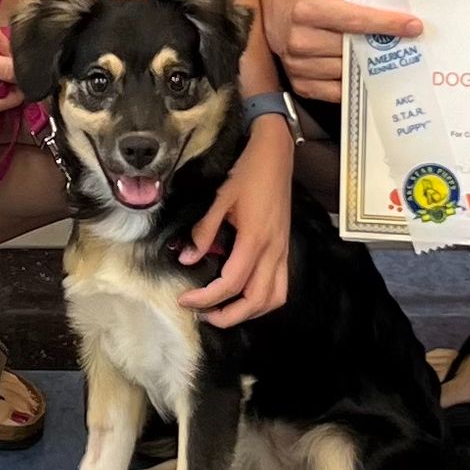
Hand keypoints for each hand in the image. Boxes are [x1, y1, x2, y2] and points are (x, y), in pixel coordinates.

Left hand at [176, 115, 293, 325]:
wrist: (275, 154)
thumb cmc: (248, 171)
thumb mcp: (219, 198)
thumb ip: (203, 231)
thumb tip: (186, 258)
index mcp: (255, 239)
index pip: (230, 284)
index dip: (205, 298)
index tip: (184, 300)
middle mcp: (273, 250)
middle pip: (256, 300)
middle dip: (229, 315)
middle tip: (202, 314)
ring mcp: (282, 250)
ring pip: (274, 298)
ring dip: (250, 311)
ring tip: (223, 310)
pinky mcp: (285, 248)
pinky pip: (280, 285)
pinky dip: (263, 299)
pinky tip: (244, 293)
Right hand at [271, 0, 421, 102]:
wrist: (283, 19)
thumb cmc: (312, 3)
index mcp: (308, 10)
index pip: (356, 19)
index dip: (387, 23)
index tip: (413, 26)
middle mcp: (300, 39)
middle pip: (353, 48)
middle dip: (383, 46)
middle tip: (408, 43)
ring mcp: (299, 66)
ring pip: (348, 71)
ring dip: (370, 67)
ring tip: (386, 58)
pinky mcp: (302, 86)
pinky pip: (337, 92)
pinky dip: (355, 85)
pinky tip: (366, 75)